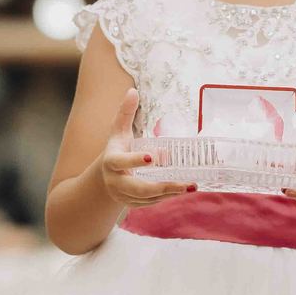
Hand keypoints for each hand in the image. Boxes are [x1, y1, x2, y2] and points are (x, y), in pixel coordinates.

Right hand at [99, 88, 193, 206]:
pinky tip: (182, 190)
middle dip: (162, 187)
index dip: (135, 160)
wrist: (105, 178)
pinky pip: (151, 203)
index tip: (153, 157)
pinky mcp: (133, 204)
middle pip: (138, 188)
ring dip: (169, 193)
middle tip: (183, 183)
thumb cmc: (117, 149)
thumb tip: (133, 90)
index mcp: (111, 161)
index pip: (121, 162)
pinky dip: (167, 197)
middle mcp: (116, 181)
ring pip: (148, 197)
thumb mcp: (118, 131)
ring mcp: (124, 195)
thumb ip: (125, 112)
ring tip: (190, 186)